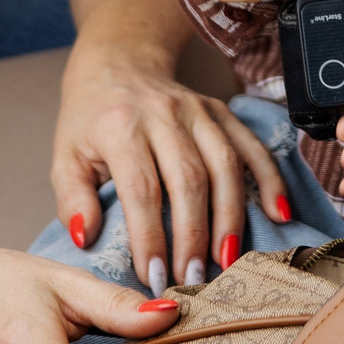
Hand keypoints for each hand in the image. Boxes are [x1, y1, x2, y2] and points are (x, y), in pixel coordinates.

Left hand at [52, 47, 291, 291]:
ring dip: (230, 218)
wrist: (118, 64)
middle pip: (189, 179)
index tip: (153, 276)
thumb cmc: (91, 120)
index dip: (150, 236)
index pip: (141, 188)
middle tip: (192, 280)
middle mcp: (164, 113)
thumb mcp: (65, 156)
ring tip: (226, 262)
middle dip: (194, 236)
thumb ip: (73, 199)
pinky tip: (277, 213)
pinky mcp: (222, 111)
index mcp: (121, 125)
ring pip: (225, 165)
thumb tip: (87, 238)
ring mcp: (198, 110)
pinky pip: (252, 147)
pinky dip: (269, 180)